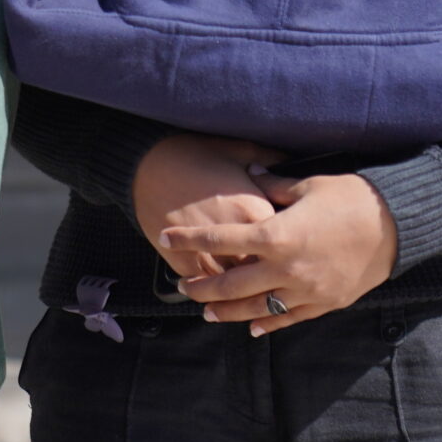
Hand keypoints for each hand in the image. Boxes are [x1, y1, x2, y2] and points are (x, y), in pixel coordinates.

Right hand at [131, 134, 282, 279]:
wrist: (149, 164)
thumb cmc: (197, 154)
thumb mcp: (241, 150)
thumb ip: (271, 161)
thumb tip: (290, 163)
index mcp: (257, 211)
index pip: (286, 241)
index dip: (291, 243)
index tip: (292, 243)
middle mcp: (237, 238)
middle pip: (265, 269)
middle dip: (270, 271)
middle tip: (274, 272)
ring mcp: (210, 253)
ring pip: (235, 284)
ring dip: (242, 289)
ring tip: (248, 291)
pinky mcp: (186, 261)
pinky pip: (206, 284)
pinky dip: (212, 289)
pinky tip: (217, 290)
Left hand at [164, 171, 399, 335]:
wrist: (398, 227)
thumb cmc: (353, 198)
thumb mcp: (308, 185)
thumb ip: (273, 186)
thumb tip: (249, 173)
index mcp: (277, 235)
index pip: (221, 239)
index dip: (190, 238)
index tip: (166, 237)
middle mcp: (286, 268)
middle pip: (232, 283)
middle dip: (202, 285)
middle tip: (182, 284)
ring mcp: (305, 290)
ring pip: (256, 308)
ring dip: (227, 311)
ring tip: (207, 311)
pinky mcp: (324, 303)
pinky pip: (288, 319)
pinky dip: (267, 323)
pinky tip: (252, 327)